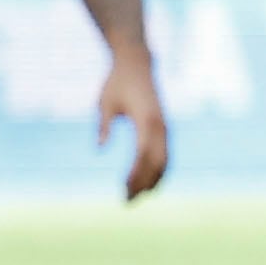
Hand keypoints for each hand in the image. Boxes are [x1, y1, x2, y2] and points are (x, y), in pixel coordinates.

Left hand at [100, 57, 169, 199]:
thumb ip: (104, 125)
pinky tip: (147, 183)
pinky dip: (159, 171)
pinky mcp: (166, 129)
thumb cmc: (117, 82)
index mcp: (146, 120)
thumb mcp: (104, 102)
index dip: (135, 173)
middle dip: (143, 184)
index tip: (123, 188)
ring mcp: (166, 128)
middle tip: (127, 201)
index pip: (143, 154)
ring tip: (136, 196)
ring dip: (153, 181)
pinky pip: (166, 155)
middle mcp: (160, 126)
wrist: (137, 64)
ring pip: (165, 162)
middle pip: (156, 163)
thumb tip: (100, 148)